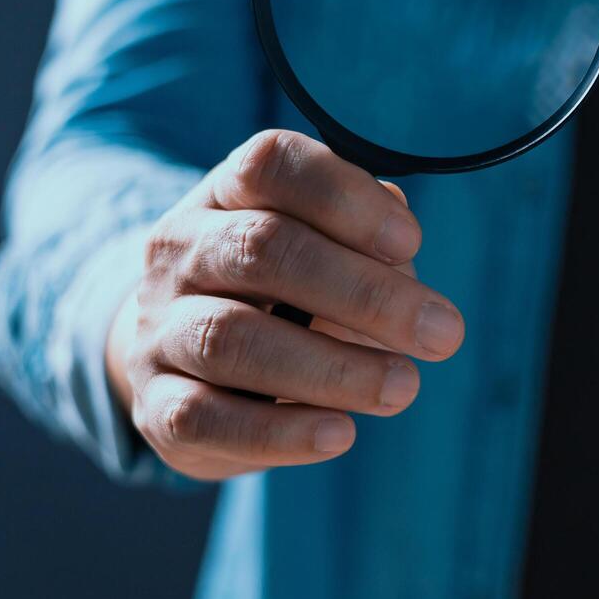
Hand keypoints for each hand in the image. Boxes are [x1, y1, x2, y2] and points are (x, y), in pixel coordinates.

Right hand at [106, 129, 464, 479]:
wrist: (193, 361)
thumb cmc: (290, 294)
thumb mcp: (332, 251)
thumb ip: (373, 243)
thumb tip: (401, 250)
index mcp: (228, 194)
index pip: (270, 164)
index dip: (344, 196)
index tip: (411, 243)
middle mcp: (181, 249)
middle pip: (262, 249)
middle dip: (366, 293)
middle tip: (443, 334)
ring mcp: (159, 328)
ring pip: (231, 338)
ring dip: (331, 368)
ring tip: (403, 387)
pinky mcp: (154, 406)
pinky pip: (204, 418)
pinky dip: (280, 432)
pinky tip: (341, 434)